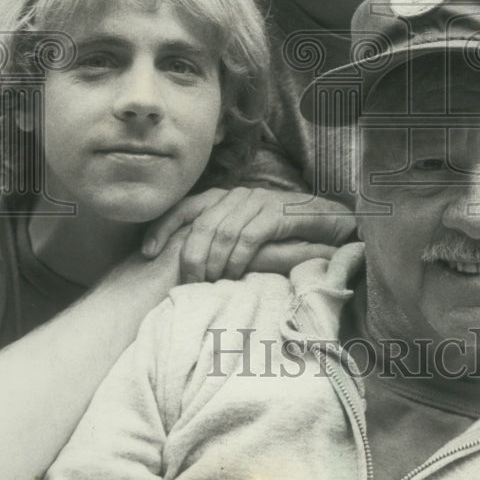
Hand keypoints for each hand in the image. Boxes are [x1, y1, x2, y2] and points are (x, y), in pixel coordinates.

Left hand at [141, 187, 355, 281]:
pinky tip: (234, 275)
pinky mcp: (279, 213)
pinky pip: (248, 236)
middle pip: (199, 222)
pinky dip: (236, 258)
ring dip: (212, 261)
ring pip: (221, 230)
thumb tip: (187, 267)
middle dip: (188, 255)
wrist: (332, 225)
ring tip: (209, 284)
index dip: (163, 226)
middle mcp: (240, 195)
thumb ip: (221, 244)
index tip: (147, 252)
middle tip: (187, 283)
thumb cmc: (286, 237)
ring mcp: (259, 202)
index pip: (185, 207)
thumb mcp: (247, 240)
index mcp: (227, 198)